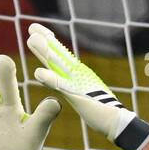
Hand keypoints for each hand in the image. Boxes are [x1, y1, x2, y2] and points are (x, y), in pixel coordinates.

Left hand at [27, 23, 148, 149]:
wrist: (117, 123)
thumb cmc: (101, 113)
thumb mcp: (82, 97)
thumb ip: (72, 89)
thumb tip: (65, 84)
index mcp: (77, 74)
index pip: (60, 55)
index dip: (48, 42)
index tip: (35, 31)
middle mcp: (77, 74)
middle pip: (58, 54)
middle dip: (45, 40)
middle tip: (31, 26)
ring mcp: (77, 83)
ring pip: (58, 65)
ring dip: (45, 52)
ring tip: (31, 40)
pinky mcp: (78, 96)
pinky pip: (62, 86)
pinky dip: (50, 79)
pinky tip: (38, 73)